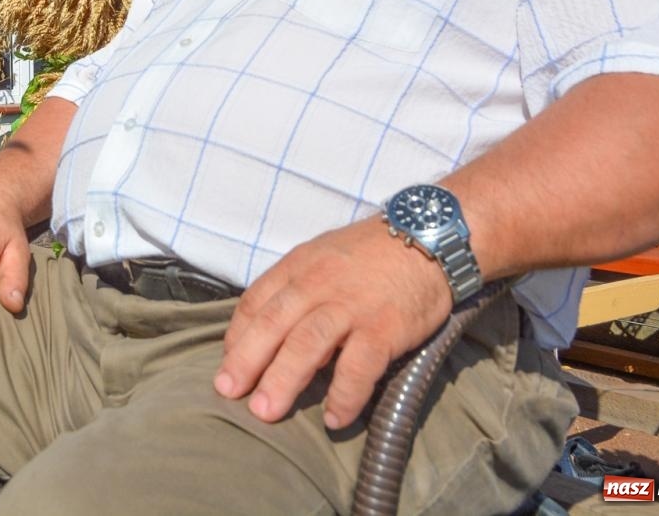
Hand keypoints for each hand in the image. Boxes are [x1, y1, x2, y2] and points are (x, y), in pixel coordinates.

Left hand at [216, 218, 453, 429]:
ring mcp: (351, 306)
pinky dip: (344, 394)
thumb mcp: (322, 256)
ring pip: (307, 344)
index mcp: (298, 267)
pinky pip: (359, 366)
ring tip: (266, 412)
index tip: (228, 365)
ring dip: (283, 380)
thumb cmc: (371, 254)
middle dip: (246, 361)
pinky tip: (334, 418)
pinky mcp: (385, 327)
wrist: (430, 238)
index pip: (255, 302)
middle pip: (273, 325)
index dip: (237, 336)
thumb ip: (296, 289)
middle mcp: (318, 285)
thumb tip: (270, 333)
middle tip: (228, 393)